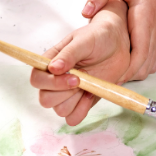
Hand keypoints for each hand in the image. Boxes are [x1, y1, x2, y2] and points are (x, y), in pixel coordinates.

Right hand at [30, 1, 130, 125]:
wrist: (118, 44)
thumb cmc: (99, 37)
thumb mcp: (84, 40)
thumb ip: (69, 54)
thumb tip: (53, 68)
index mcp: (51, 62)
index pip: (37, 79)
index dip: (50, 83)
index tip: (73, 77)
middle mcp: (56, 79)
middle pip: (45, 99)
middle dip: (64, 93)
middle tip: (81, 80)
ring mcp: (68, 92)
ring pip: (59, 110)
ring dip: (75, 101)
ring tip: (89, 85)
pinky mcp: (81, 102)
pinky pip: (73, 118)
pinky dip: (82, 111)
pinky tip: (90, 95)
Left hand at [82, 0, 155, 82]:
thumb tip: (85, 12)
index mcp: (145, 19)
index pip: (140, 53)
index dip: (125, 69)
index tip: (107, 77)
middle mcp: (154, 32)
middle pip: (144, 67)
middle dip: (123, 76)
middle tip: (100, 80)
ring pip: (148, 68)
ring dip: (130, 74)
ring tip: (108, 74)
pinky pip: (150, 63)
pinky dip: (137, 69)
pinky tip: (120, 65)